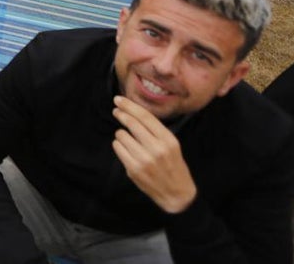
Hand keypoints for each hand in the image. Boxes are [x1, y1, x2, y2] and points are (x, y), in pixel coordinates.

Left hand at [112, 96, 197, 212]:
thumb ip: (154, 131)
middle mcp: (157, 148)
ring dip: (121, 134)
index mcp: (168, 140)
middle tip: (116, 111)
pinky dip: (119, 145)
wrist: (176, 194)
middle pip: (132, 123)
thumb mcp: (171, 145)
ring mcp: (144, 159)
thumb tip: (133, 113)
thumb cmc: (173, 166)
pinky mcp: (133, 169)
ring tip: (128, 140)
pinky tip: (126, 149)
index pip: (145, 117)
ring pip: (122, 135)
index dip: (130, 106)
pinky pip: (118, 148)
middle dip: (121, 114)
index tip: (119, 100)